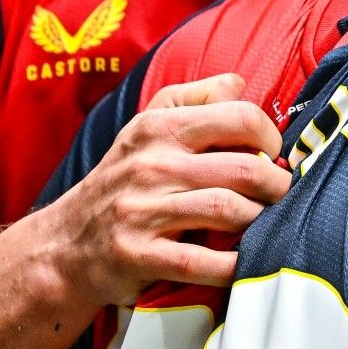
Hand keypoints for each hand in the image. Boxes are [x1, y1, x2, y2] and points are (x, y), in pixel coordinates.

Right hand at [40, 74, 289, 304]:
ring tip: (265, 223)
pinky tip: (244, 262)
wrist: (66, 243)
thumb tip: (239, 83)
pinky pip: (203, 261)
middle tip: (281, 194)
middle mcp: (150, 165)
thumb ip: (196, 98)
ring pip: (228, 210)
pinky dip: (234, 264)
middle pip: (244, 168)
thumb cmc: (123, 178)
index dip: (270, 135)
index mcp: (159, 128)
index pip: (239, 117)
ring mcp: (142, 211)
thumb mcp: (148, 125)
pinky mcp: (139, 255)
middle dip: (277, 184)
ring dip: (260, 221)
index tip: (273, 153)